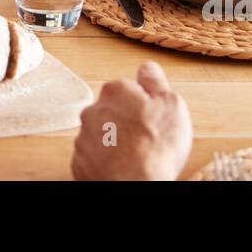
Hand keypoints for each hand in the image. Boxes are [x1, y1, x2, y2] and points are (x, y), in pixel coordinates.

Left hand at [71, 62, 191, 180]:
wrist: (137, 184)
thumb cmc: (155, 147)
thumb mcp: (171, 104)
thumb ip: (156, 82)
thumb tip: (147, 68)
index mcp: (115, 91)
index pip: (126, 88)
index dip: (142, 103)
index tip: (151, 115)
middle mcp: (93, 111)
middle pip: (111, 111)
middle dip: (125, 121)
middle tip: (145, 137)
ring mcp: (84, 138)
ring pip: (101, 134)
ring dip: (113, 141)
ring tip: (135, 155)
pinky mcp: (80, 162)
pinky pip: (94, 156)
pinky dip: (105, 160)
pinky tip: (122, 165)